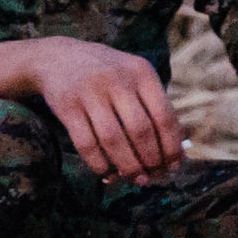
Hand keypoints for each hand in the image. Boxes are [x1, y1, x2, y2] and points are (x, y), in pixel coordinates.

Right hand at [23, 38, 184, 182]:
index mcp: (141, 72)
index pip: (164, 116)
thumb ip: (155, 110)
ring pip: (113, 140)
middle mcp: (117, 79)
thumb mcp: (134, 79)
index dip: (170, 147)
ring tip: (135, 179)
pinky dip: (99, 164)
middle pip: (140, 131)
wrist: (58, 58)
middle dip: (150, 160)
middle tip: (151, 177)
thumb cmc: (108, 76)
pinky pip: (86, 144)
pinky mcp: (67, 106)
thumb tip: (178, 154)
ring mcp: (90, 92)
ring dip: (127, 166)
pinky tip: (108, 174)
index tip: (173, 166)